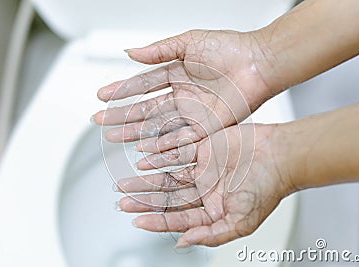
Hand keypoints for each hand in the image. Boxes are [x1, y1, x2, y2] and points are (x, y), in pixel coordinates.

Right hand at [92, 30, 270, 152]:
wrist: (258, 63)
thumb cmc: (230, 48)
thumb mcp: (188, 42)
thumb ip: (159, 51)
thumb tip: (130, 53)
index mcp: (176, 73)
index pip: (142, 85)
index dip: (121, 91)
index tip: (102, 96)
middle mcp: (181, 95)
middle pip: (145, 108)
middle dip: (121, 115)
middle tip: (100, 121)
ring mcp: (192, 112)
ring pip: (157, 125)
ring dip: (134, 132)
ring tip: (113, 137)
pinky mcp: (205, 126)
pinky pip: (179, 137)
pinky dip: (160, 144)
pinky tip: (142, 147)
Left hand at [114, 124, 294, 247]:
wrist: (280, 155)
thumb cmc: (268, 188)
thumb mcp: (241, 222)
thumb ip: (212, 235)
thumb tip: (182, 243)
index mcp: (212, 210)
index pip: (177, 217)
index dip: (156, 220)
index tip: (137, 221)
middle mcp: (204, 190)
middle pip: (168, 197)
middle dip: (145, 200)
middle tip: (123, 201)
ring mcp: (202, 169)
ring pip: (168, 175)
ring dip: (147, 180)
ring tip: (126, 183)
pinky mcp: (203, 147)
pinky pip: (176, 153)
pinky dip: (160, 157)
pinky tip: (145, 160)